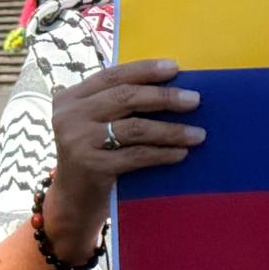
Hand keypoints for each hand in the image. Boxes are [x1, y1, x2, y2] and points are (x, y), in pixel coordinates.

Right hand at [48, 59, 204, 251]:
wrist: (74, 201)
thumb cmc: (96, 155)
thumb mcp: (97, 124)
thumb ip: (119, 105)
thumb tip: (173, 86)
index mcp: (72, 98)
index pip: (113, 76)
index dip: (145, 70)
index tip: (175, 67)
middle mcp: (70, 116)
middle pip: (126, 98)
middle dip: (165, 97)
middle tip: (195, 100)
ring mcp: (77, 141)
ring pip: (135, 128)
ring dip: (172, 130)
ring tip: (199, 134)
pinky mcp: (90, 166)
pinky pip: (137, 155)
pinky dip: (163, 153)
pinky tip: (182, 153)